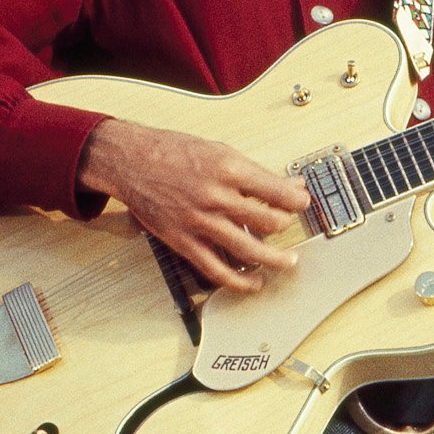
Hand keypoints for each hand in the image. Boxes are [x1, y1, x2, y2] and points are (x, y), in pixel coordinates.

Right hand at [80, 119, 308, 294]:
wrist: (130, 160)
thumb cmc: (173, 152)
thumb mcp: (219, 151)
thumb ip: (254, 172)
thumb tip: (289, 184)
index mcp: (228, 169)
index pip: (277, 192)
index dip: (297, 200)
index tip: (302, 203)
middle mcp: (216, 197)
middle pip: (268, 222)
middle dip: (286, 225)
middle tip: (289, 225)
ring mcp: (200, 222)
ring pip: (249, 250)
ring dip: (275, 259)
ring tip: (288, 261)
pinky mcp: (184, 242)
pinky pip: (217, 270)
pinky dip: (240, 281)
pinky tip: (255, 282)